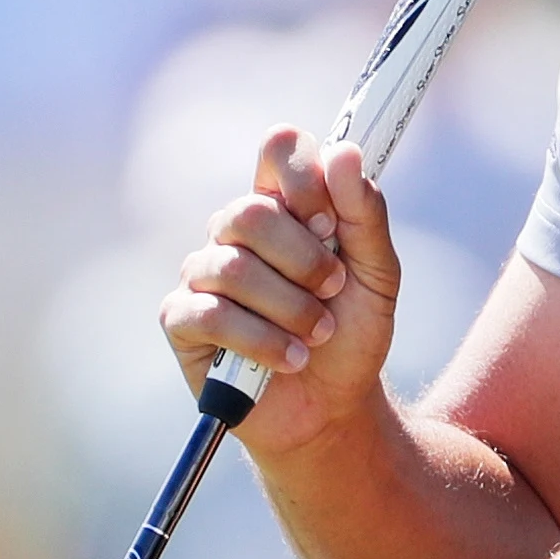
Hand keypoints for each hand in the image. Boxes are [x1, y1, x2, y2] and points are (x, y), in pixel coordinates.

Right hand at [157, 127, 400, 452]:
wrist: (333, 408)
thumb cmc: (350, 335)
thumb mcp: (377, 275)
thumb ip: (365, 213)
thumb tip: (344, 152)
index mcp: (283, 207)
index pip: (279, 150)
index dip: (305, 177)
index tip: (332, 223)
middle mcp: (234, 232)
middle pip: (250, 212)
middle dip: (304, 259)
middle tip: (334, 291)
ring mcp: (203, 274)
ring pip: (233, 267)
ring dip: (291, 308)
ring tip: (318, 336)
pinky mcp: (182, 321)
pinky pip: (212, 314)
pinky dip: (262, 340)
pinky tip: (289, 359)